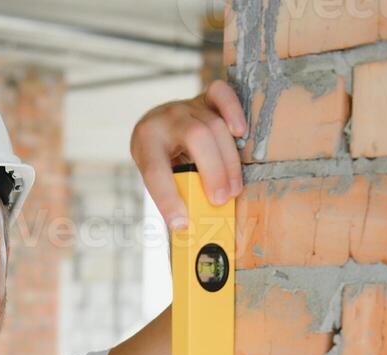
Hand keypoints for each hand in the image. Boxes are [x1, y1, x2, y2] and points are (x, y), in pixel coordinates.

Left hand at [129, 78, 247, 230]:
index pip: (155, 171)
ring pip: (214, 125)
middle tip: (220, 200)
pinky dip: (234, 110)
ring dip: (228, 161)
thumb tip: (189, 228)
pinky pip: (221, 94)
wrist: (159, 123)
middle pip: (195, 138)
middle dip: (212, 171)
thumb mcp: (159, 173)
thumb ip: (174, 191)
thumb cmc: (162, 155)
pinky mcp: (205, 98)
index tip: (181, 223)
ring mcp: (187, 105)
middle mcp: (166, 119)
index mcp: (146, 141)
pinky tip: (240, 133)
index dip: (168, 199)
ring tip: (233, 190)